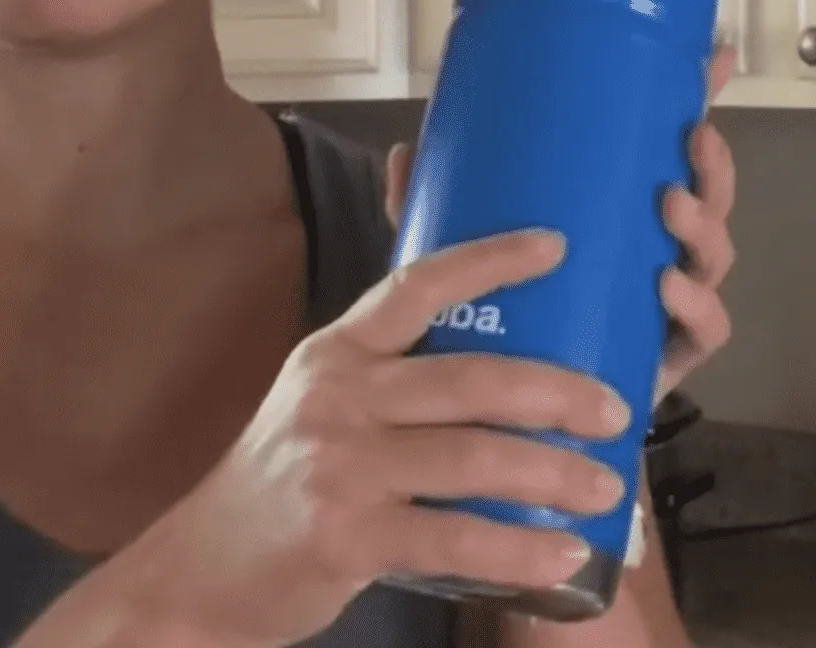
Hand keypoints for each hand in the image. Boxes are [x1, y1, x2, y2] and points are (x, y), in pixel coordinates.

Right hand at [116, 230, 636, 647]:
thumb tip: (491, 351)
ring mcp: (341, 466)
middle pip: (467, 378)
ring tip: (606, 486)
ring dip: (552, 473)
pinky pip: (451, 538)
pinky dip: (516, 548)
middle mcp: (339, 397)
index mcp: (337, 353)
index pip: (416, 286)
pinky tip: (562, 554)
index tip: (557, 245)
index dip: (489, 260)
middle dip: (555, 390)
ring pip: (471, 458)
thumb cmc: (280, 482)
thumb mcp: (318, 403)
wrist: (199, 570)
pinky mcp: (346, 536)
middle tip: (615, 408)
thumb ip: (387, 375)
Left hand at [381, 45, 739, 404]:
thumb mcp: (459, 263)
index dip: (694, 106)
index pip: (663, 156)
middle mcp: (651, 259)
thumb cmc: (493, 334)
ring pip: (711, 262)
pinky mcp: (666, 362)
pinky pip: (704, 334)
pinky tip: (666, 289)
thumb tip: (402, 150)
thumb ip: (435, 214)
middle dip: (710, 171)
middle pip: (705, 206)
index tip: (713, 60)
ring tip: (670, 210)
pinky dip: (696, 309)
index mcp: (615, 223)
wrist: (508, 440)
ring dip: (703, 230)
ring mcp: (665, 311)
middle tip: (692, 144)